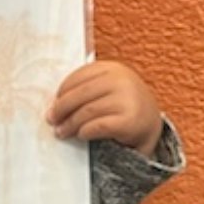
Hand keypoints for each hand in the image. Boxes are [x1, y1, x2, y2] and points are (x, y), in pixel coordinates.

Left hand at [47, 61, 162, 157]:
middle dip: (61, 109)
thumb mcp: (108, 89)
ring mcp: (128, 100)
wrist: (151, 125)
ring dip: (70, 124)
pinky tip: (81, 135)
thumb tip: (54, 103)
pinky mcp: (130, 121)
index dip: (62, 91)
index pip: (79, 76)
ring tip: (62, 132)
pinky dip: (85, 131)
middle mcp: (122, 80)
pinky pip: (98, 126)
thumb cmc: (123, 106)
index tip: (54, 103)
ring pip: (87, 111)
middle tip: (51, 120)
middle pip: (80, 94)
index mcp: (113, 68)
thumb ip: (86, 87)